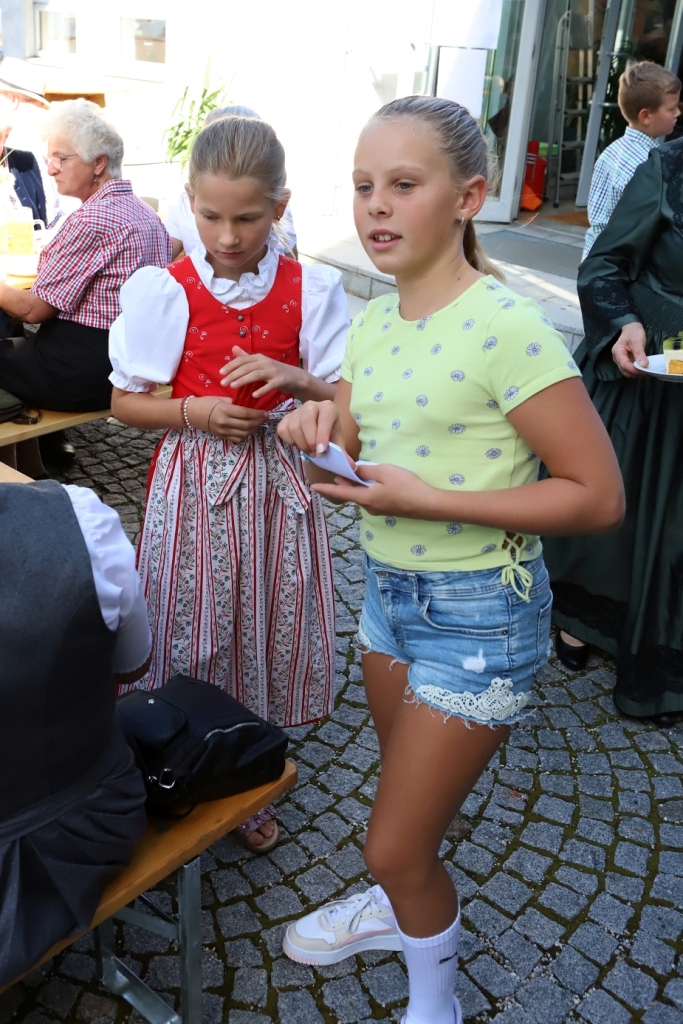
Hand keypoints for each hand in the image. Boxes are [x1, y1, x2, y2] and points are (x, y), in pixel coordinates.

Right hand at [188, 396, 267, 441]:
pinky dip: (246, 435)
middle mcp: (224, 422)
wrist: (192, 413)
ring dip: (254, 429)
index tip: (265, 412)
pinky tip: (249, 429)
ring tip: (259, 423)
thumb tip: (249, 404)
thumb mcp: (221, 399)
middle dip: (259, 422)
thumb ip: (235, 403)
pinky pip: (238, 438)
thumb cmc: (206, 402)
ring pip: (244, 433)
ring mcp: (223, 431)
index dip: (257, 414)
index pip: (245, 413)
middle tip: (265, 418)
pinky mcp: (222, 436)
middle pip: (247, 425)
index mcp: (225, 410)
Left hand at [220, 345, 302, 398]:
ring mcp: (273, 371)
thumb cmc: (275, 371)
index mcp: (259, 358)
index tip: (220, 373)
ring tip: (233, 386)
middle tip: (222, 383)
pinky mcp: (280, 380)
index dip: (231, 365)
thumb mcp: (260, 363)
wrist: (296, 377)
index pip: (242, 360)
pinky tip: (253, 395)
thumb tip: (233, 348)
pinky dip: (261, 390)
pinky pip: (270, 385)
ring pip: (255, 375)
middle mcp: (265, 362)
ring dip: (243, 380)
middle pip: (246, 367)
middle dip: (233, 374)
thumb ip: (247, 358)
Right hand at [277, 399, 343, 453]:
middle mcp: (311, 405)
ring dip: (301, 443)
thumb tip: (351, 467)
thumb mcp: (338, 443)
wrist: (318, 431)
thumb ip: (343, 455)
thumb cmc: (329, 436)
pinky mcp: (285, 418)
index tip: (321, 451)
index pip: (324, 418)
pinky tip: (298, 444)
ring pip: (294, 427)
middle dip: (310, 441)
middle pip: (306, 420)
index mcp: (328, 408)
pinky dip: (290, 441)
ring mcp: (296, 411)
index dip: (322, 435)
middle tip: (315, 453)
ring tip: (309, 451)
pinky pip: (283, 430)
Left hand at [312, 463, 436, 518]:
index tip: (313, 487)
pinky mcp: (386, 508)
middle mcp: (368, 507)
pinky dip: (365, 488)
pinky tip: (370, 480)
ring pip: (360, 495)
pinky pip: (369, 497)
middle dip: (341, 484)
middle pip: (350, 494)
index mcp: (365, 498)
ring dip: (354, 485)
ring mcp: (377, 509)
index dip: (326, 489)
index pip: (340, 493)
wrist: (427, 504)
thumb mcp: (384, 472)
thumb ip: (366, 471)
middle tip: (334, 471)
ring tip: (350, 473)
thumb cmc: (406, 486)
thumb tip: (353, 471)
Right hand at [612, 322, 647, 377]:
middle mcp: (617, 358)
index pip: (624, 365)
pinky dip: (637, 371)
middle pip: (625, 371)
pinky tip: (644, 368)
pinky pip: (630, 370)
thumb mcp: (637, 341)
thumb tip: (644, 365)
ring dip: (637, 373)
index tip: (645, 370)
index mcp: (617, 352)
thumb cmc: (633, 332)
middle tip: (648, 371)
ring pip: (627, 372)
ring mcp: (621, 361)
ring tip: (647, 370)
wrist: (631, 328)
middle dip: (636, 373)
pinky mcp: (626, 362)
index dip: (634, 370)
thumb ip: (639, 353)